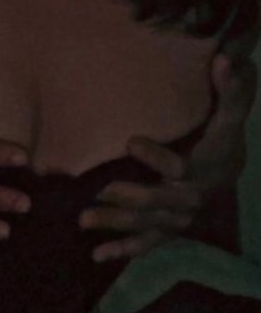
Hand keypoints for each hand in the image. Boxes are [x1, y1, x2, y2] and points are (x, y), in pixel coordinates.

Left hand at [79, 52, 257, 262]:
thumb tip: (223, 58)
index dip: (156, 158)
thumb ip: (230, 88)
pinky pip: (146, 244)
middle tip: (94, 190)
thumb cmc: (221, 135)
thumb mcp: (229, 113)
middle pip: (155, 201)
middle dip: (124, 197)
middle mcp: (189, 198)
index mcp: (202, 168)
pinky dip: (122, 250)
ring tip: (83, 220)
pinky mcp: (167, 231)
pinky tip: (96, 254)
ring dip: (114, 223)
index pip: (179, 168)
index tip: (130, 141)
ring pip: (144, 225)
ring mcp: (178, 219)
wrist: (229, 170)